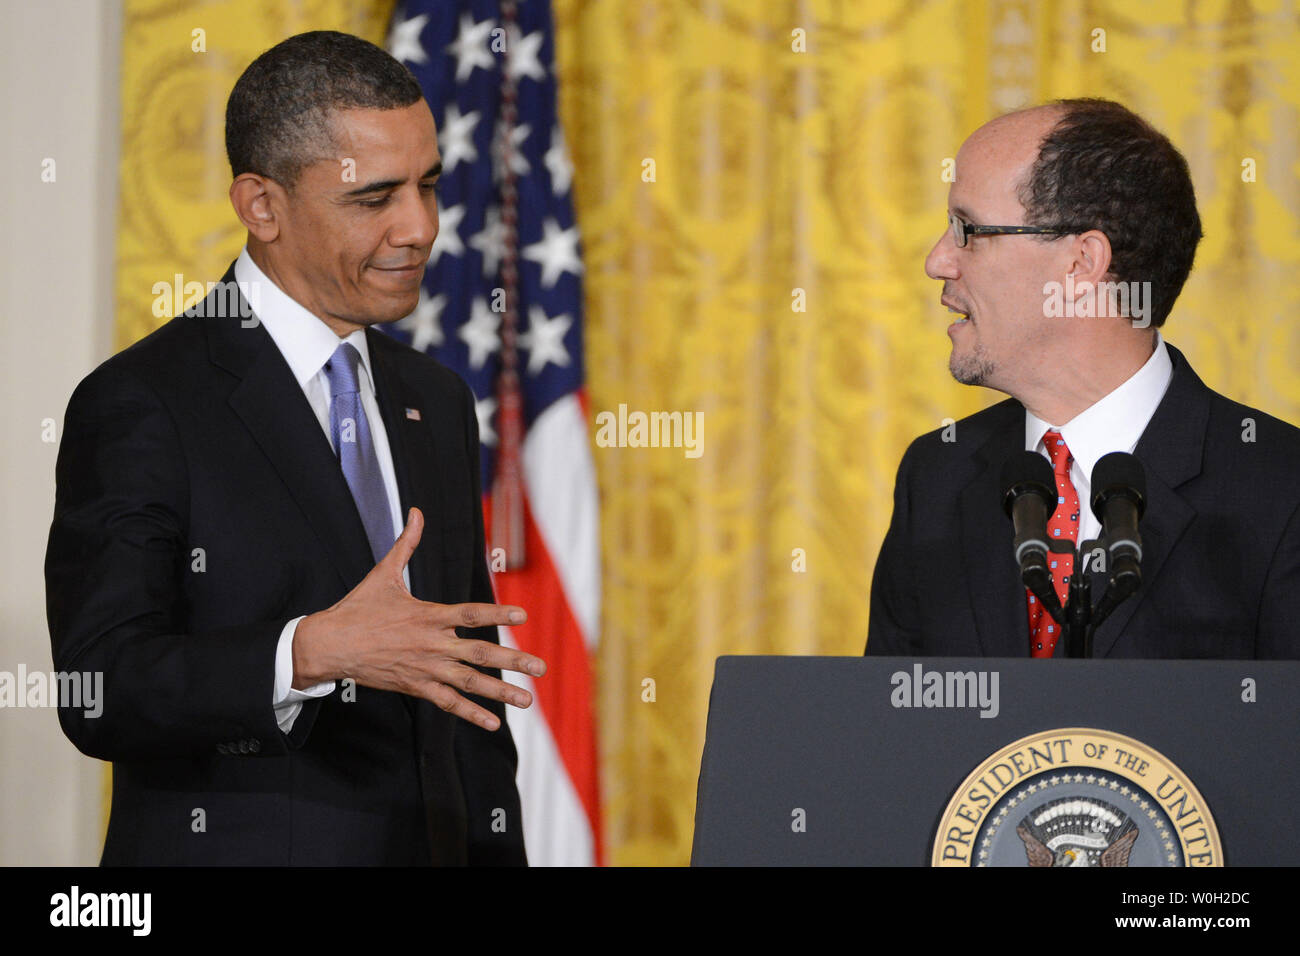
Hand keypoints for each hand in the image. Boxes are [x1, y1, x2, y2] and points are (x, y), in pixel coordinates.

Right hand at [293, 507, 544, 729]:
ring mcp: (425, 668)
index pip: (470, 613)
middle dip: (513, 661)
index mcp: (428, 615)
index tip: (522, 615)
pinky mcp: (415, 687)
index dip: (497, 613)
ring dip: (500, 692)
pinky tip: (492, 722)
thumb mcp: (384, 573)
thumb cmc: (358, 608)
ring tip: (527, 699)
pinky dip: (470, 714)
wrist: (329, 645)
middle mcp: (432, 644)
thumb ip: (406, 544)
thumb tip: (417, 512)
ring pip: (470, 682)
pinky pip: (447, 702)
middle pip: (480, 653)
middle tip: (541, 667)